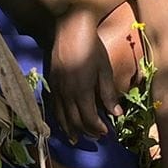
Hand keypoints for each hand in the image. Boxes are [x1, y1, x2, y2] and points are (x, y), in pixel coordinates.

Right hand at [48, 8, 119, 141]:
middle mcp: (66, 93)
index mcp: (81, 91)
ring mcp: (56, 89)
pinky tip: (63, 122)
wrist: (70, 29)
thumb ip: (108, 94)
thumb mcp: (105, 69)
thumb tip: (116, 114)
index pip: (89, 119)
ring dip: (70, 129)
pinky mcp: (51, 83)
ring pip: (61, 117)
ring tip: (76, 139)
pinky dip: (59, 118)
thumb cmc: (92, 47)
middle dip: (86, 132)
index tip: (107, 132)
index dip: (98, 129)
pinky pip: (53, 107)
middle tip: (96, 137)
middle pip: (75, 121)